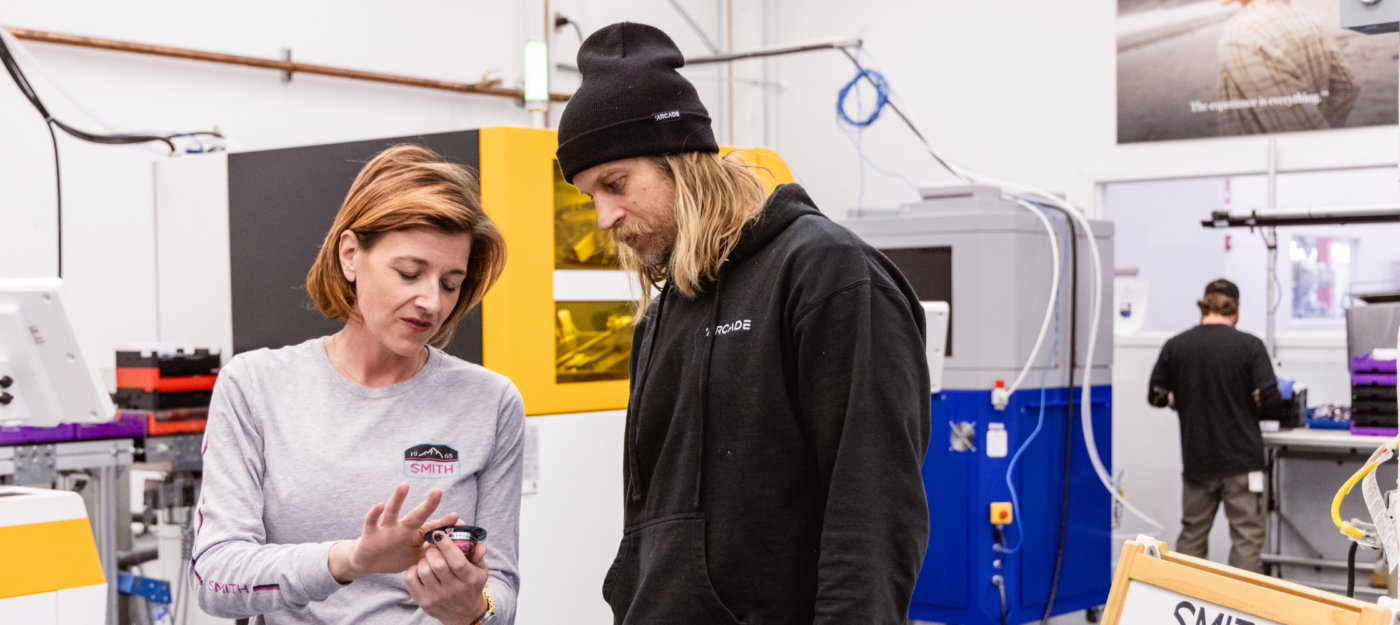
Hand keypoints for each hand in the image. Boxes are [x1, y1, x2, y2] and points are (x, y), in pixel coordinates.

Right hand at [328, 483, 457, 582]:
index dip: (444, 523)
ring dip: (398, 499)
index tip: (458, 517)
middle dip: (428, 505)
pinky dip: (374, 513)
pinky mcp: (370, 534)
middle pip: (417, 515)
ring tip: (404, 485)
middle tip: (438, 491)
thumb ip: (432, 553)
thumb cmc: (394, 556)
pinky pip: (371, 522)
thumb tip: (455, 553)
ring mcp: (386, 529)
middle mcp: (403, 529)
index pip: (432, 528)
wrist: (367, 563)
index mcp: (415, 535)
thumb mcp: (416, 558)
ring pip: (393, 512)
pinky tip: (379, 505)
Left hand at [405, 530, 490, 624]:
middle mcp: (452, 590)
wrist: (464, 614)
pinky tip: (421, 569)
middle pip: (438, 564)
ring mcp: (436, 597)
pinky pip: (410, 579)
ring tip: (429, 559)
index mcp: (468, 579)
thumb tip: (480, 544)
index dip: (446, 545)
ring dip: (424, 559)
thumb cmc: (471, 586)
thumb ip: (479, 555)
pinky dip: (413, 569)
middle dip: (433, 550)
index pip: (456, 561)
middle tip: (434, 548)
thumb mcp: (481, 571)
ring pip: (423, 570)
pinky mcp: (423, 601)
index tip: (439, 534)